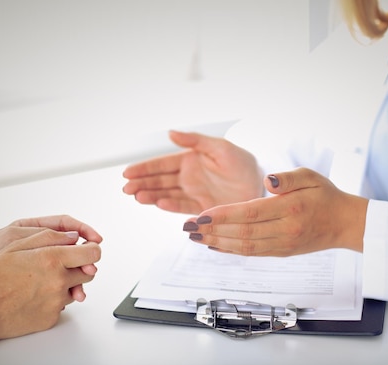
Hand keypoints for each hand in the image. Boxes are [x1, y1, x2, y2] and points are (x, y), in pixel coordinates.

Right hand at [0, 228, 101, 339]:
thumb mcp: (16, 245)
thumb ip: (49, 237)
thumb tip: (73, 237)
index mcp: (52, 259)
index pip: (92, 253)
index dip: (91, 249)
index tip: (87, 249)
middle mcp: (59, 281)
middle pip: (88, 272)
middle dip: (79, 267)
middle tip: (60, 265)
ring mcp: (56, 302)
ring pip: (76, 289)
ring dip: (66, 284)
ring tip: (40, 282)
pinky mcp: (52, 318)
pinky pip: (62, 306)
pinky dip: (53, 300)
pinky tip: (33, 297)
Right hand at [123, 130, 263, 213]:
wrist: (261, 185)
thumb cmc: (243, 163)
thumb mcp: (220, 147)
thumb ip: (195, 141)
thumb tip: (171, 133)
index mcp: (191, 160)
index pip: (162, 164)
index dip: (144, 168)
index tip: (128, 172)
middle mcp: (189, 177)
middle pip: (159, 181)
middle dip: (141, 184)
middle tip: (127, 188)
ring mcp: (194, 193)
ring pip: (166, 194)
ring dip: (151, 195)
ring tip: (137, 196)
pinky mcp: (202, 208)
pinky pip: (181, 206)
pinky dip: (169, 205)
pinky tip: (158, 203)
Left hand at [182, 168, 367, 255]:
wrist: (345, 224)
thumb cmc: (326, 196)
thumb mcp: (311, 176)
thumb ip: (287, 178)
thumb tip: (267, 181)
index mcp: (291, 209)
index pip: (250, 213)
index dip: (223, 215)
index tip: (201, 214)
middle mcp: (285, 230)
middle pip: (242, 233)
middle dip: (211, 231)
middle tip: (187, 227)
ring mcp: (282, 244)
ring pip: (244, 247)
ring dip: (216, 243)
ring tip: (194, 237)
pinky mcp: (280, 252)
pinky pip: (251, 253)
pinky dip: (229, 250)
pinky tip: (213, 245)